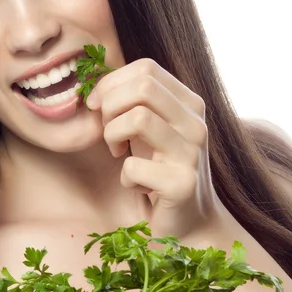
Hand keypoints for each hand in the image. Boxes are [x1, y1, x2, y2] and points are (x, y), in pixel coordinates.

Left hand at [87, 58, 224, 240]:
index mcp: (190, 104)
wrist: (191, 223)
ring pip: (137, 118)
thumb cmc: (161, 171)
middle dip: (111, 106)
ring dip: (113, 136)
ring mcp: (192, 154)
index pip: (147, 68)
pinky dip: (125, 177)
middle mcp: (196, 124)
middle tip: (109, 134)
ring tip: (119, 154)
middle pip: (143, 86)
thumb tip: (95, 89)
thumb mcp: (151, 130)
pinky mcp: (183, 184)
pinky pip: (133, 166)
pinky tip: (137, 186)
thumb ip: (134, 104)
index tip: (97, 106)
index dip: (112, 82)